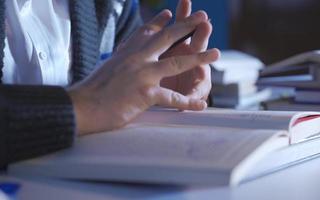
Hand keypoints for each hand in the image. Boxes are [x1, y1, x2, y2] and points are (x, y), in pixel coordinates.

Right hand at [67, 11, 219, 134]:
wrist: (81, 106)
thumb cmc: (90, 91)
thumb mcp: (107, 68)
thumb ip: (119, 62)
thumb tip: (122, 61)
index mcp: (127, 52)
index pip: (146, 32)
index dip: (159, 22)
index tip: (169, 13)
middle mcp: (137, 58)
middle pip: (166, 38)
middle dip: (186, 26)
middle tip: (202, 17)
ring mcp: (143, 74)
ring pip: (177, 62)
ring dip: (199, 57)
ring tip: (216, 53)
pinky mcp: (146, 93)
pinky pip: (173, 97)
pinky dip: (188, 102)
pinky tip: (201, 104)